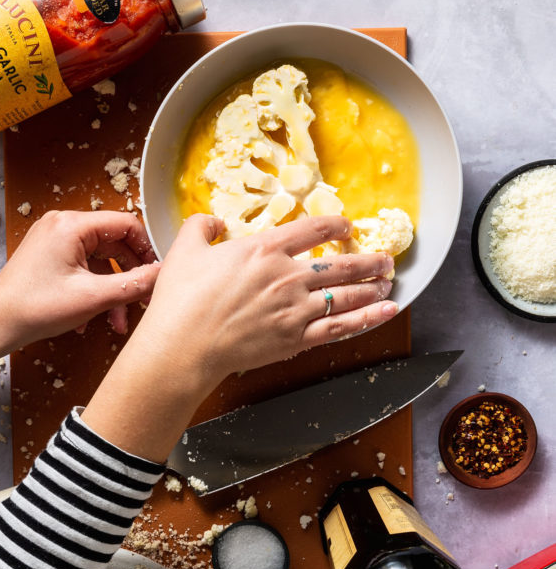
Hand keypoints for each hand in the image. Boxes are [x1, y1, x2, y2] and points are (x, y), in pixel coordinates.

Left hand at [0, 210, 159, 348]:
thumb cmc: (36, 308)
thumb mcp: (94, 298)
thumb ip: (134, 284)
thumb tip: (163, 274)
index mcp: (72, 225)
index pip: (126, 224)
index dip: (147, 249)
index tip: (157, 273)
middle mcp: (62, 224)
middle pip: (114, 243)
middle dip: (129, 276)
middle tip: (141, 301)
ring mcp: (53, 238)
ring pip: (99, 259)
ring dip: (111, 289)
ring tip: (116, 321)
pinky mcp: (48, 254)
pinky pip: (83, 266)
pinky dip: (93, 289)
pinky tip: (92, 317)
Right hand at [137, 213, 395, 383]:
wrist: (183, 346)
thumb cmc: (180, 300)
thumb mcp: (184, 250)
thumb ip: (201, 227)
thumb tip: (213, 222)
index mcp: (264, 249)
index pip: (312, 229)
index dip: (335, 225)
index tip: (346, 226)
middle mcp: (287, 276)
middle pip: (340, 264)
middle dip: (367, 260)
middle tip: (384, 259)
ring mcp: (296, 309)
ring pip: (346, 295)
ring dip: (372, 286)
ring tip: (388, 282)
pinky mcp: (296, 339)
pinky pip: (341, 327)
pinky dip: (368, 318)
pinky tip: (387, 311)